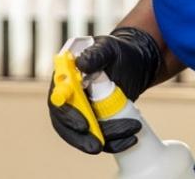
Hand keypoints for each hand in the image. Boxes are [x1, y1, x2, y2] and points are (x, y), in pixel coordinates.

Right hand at [45, 27, 164, 154]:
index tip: (84, 125)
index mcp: (65, 80)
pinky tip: (130, 139)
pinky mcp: (100, 121)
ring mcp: (85, 112)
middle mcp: (71, 99)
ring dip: (107, 140)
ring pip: (88, 135)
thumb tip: (81, 65)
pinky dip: (116, 142)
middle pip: (67, 125)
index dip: (67, 116)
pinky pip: (103, 137)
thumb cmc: (117, 52)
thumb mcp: (107, 48)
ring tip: (131, 133)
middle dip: (81, 138)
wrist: (135, 61)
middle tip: (97, 147)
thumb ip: (95, 55)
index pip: (59, 103)